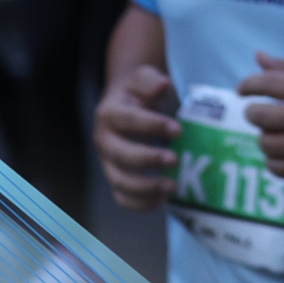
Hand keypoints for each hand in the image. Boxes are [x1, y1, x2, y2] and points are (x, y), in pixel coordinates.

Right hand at [94, 66, 181, 210]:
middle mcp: (105, 140)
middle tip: (175, 160)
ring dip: (145, 187)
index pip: (126, 120)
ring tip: (173, 186)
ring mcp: (109, 163)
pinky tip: (164, 200)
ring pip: (119, 181)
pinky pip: (123, 198)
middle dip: (147, 159)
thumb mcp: (143, 78)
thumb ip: (150, 80)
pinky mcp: (117, 179)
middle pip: (120, 154)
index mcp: (109, 113)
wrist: (128, 104)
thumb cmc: (141, 91)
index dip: (151, 125)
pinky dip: (141, 204)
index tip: (178, 130)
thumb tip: (162, 86)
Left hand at [237, 52, 283, 186]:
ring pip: (263, 143)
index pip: (267, 83)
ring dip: (268, 137)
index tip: (243, 90)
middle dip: (255, 113)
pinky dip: (276, 159)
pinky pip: (273, 166)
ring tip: (282, 134)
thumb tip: (258, 57)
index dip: (248, 85)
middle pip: (257, 115)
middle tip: (265, 114)